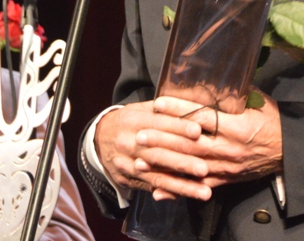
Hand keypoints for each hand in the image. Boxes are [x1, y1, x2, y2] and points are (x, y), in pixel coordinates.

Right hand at [94, 100, 211, 199]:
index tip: (198, 131)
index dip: (178, 127)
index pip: (158, 123)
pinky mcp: (129, 179)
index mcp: (134, 120)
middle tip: (204, 168)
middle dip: (182, 161)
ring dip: (182, 186)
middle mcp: (129, 143)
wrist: (98, 139)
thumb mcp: (142, 108)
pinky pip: (152, 187)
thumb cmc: (130, 121)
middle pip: (158, 153)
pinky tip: (189, 196)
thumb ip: (165, 109)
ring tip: (204, 192)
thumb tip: (195, 107)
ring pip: (157, 175)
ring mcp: (128, 164)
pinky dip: (172, 192)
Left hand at [141, 92, 282, 198]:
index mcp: (237, 125)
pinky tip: (159, 189)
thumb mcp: (257, 101)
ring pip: (190, 166)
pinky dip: (179, 189)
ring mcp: (226, 166)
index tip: (158, 104)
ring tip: (142, 159)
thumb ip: (233, 93)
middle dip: (163, 139)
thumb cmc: (273, 121)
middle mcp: (229, 147)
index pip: (202, 116)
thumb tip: (214, 74)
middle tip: (140, 133)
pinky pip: (199, 186)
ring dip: (165, 164)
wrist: (290, 150)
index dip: (178, 110)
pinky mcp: (226, 180)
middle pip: (190, 144)